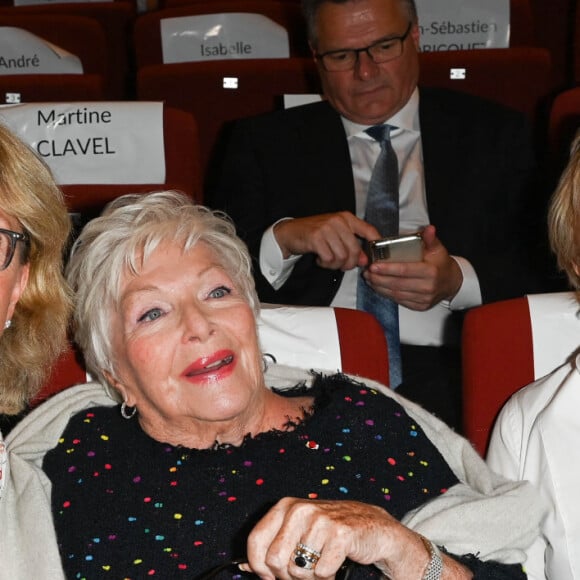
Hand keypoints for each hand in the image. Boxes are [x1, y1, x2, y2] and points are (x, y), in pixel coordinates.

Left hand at [242, 497, 428, 579]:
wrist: (373, 527)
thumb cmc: (330, 532)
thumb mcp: (298, 532)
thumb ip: (272, 547)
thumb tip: (244, 567)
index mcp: (285, 506)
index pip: (256, 542)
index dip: (258, 567)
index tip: (270, 575)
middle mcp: (300, 509)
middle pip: (275, 560)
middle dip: (288, 575)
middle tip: (304, 570)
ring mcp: (320, 520)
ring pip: (298, 570)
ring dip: (311, 576)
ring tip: (322, 562)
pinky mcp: (340, 535)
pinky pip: (322, 572)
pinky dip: (328, 576)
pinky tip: (336, 562)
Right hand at [273, 212, 378, 270]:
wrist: (291, 232)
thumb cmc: (316, 234)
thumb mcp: (336, 236)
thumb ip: (352, 246)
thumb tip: (364, 260)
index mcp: (347, 218)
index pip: (369, 230)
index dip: (376, 244)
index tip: (375, 256)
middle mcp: (338, 221)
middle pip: (354, 250)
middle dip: (349, 263)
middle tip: (341, 266)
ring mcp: (327, 228)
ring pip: (342, 256)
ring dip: (335, 265)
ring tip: (327, 261)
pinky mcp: (316, 238)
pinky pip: (329, 259)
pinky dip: (325, 264)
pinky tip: (319, 259)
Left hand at [363, 225, 462, 310]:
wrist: (451, 283)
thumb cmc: (441, 264)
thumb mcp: (437, 249)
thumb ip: (430, 239)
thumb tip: (429, 229)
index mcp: (431, 272)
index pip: (405, 270)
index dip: (388, 269)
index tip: (374, 266)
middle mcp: (427, 287)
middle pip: (397, 284)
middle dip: (379, 278)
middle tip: (367, 272)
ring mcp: (423, 299)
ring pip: (396, 294)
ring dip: (379, 287)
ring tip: (369, 278)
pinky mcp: (419, 306)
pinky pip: (399, 300)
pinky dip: (386, 294)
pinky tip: (378, 287)